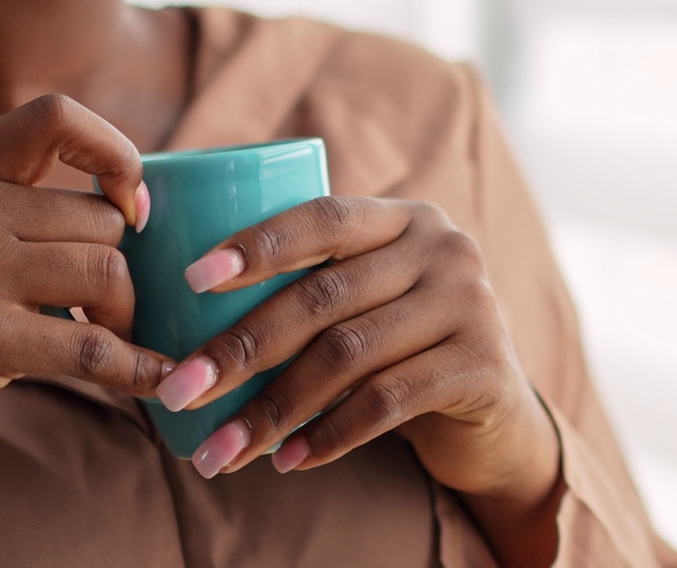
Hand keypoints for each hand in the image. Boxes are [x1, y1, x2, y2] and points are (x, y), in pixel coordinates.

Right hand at [0, 95, 172, 536]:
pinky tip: (155, 378)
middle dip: (120, 268)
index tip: (133, 207)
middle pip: (100, 220)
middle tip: (109, 309)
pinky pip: (93, 347)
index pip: (54, 116)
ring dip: (126, 314)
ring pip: (108, 273)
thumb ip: (9, 204)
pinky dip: (136, 366)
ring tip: (111, 338)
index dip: (115, 153)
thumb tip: (133, 205)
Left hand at [154, 197, 558, 503]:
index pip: (323, 217)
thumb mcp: (366, 300)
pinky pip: (387, 401)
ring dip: (272, 408)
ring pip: (347, 354)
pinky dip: (328, 435)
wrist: (496, 413)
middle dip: (239, 349)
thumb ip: (310, 285)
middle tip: (180, 391)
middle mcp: (443, 249)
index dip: (256, 244)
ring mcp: (470, 305)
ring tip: (220, 448)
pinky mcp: (483, 365)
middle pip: (322, 295)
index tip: (190, 279)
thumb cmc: (400, 349)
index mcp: (403, 218)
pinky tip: (286, 459)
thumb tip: (180, 309)